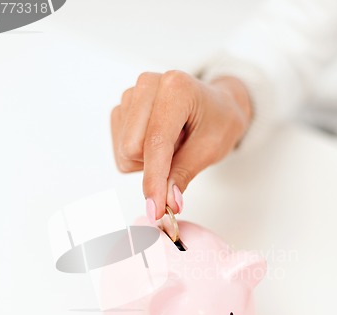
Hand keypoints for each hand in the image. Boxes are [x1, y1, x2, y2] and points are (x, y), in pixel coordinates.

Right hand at [111, 71, 251, 220]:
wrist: (215, 106)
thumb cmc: (217, 121)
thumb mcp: (211, 148)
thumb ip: (185, 173)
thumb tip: (168, 202)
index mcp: (176, 87)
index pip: (155, 142)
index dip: (154, 179)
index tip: (156, 208)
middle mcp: (147, 84)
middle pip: (131, 148)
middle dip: (154, 165)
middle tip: (180, 153)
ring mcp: (131, 95)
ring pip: (124, 151)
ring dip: (146, 161)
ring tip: (172, 144)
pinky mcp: (122, 109)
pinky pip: (120, 150)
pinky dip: (138, 157)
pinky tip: (157, 142)